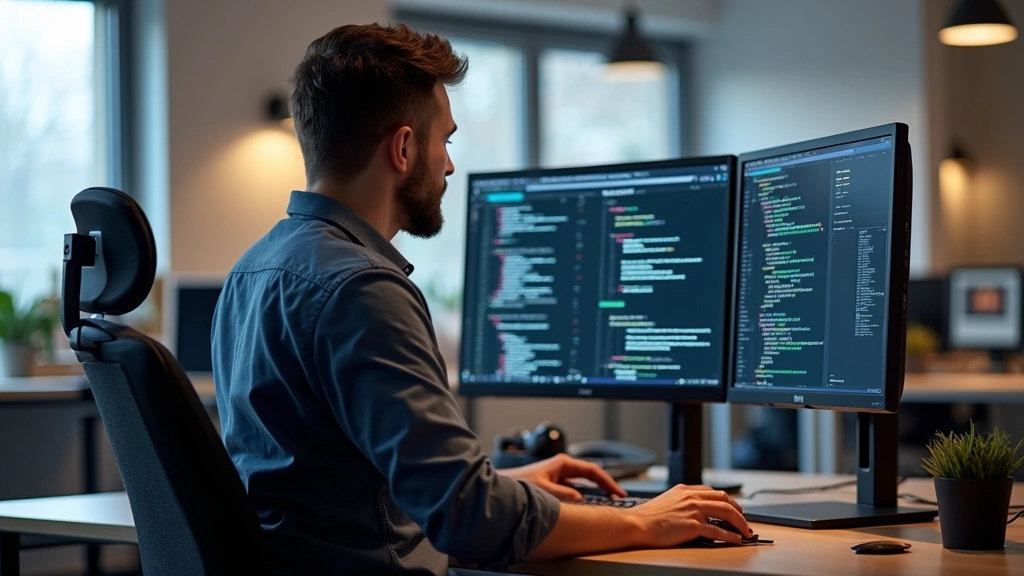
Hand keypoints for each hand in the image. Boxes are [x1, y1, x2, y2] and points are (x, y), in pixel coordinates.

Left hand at [499, 453, 625, 501]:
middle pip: (590, 478)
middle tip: (616, 500)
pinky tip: (581, 509)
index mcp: (563, 463)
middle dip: (603, 488)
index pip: (593, 471)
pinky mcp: (552, 486)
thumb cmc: (517, 483)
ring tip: (602, 505)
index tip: (618, 494)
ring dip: (591, 495)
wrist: (499, 486)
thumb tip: (581, 499)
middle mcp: (561, 468)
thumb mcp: (545, 491)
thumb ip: (565, 495)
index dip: (608, 482)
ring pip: (581, 486)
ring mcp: (557, 477)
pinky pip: (572, 492)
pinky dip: (579, 500)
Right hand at [626, 484, 751, 545]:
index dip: (727, 500)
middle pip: (724, 500)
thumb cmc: (648, 516)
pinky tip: (735, 539)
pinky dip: (730, 535)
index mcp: (685, 490)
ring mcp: (693, 511)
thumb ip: (682, 501)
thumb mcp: (667, 500)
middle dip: (738, 510)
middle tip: (744, 520)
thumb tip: (695, 510)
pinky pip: (718, 531)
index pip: (713, 492)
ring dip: (740, 523)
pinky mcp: (693, 526)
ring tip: (746, 531)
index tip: (733, 508)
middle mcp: (691, 498)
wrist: (638, 524)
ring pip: (726, 513)